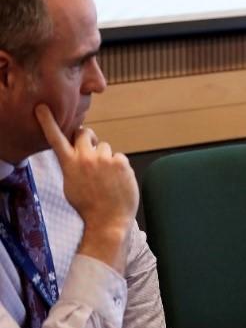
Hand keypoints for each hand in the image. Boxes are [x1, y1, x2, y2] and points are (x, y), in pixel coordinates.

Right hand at [35, 104, 137, 235]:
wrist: (108, 219)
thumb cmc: (88, 205)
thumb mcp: (70, 184)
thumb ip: (73, 165)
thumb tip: (78, 154)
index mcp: (69, 163)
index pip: (56, 139)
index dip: (48, 122)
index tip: (43, 107)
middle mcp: (85, 158)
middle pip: (84, 133)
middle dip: (87, 137)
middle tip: (91, 148)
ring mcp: (104, 159)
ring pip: (105, 146)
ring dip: (105, 157)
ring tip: (106, 177)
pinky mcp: (121, 162)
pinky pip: (119, 157)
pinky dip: (119, 167)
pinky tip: (118, 181)